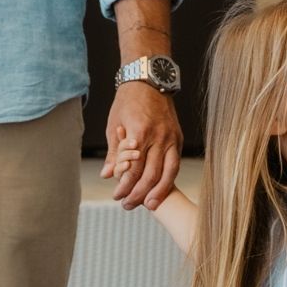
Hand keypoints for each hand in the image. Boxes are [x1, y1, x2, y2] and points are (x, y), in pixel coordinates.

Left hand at [102, 82, 180, 209]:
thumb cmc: (128, 101)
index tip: (117, 195)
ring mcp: (172, 138)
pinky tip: (161, 189)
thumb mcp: (114, 125)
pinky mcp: (178, 139)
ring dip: (158, 192)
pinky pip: (175, 164)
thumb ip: (114, 152)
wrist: (149, 81)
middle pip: (151, 175)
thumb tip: (108, 175)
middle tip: (128, 205)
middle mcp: (159, 137)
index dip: (125, 186)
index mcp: (140, 133)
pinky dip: (168, 179)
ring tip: (149, 205)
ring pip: (168, 173)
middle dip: (139, 194)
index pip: (133, 169)